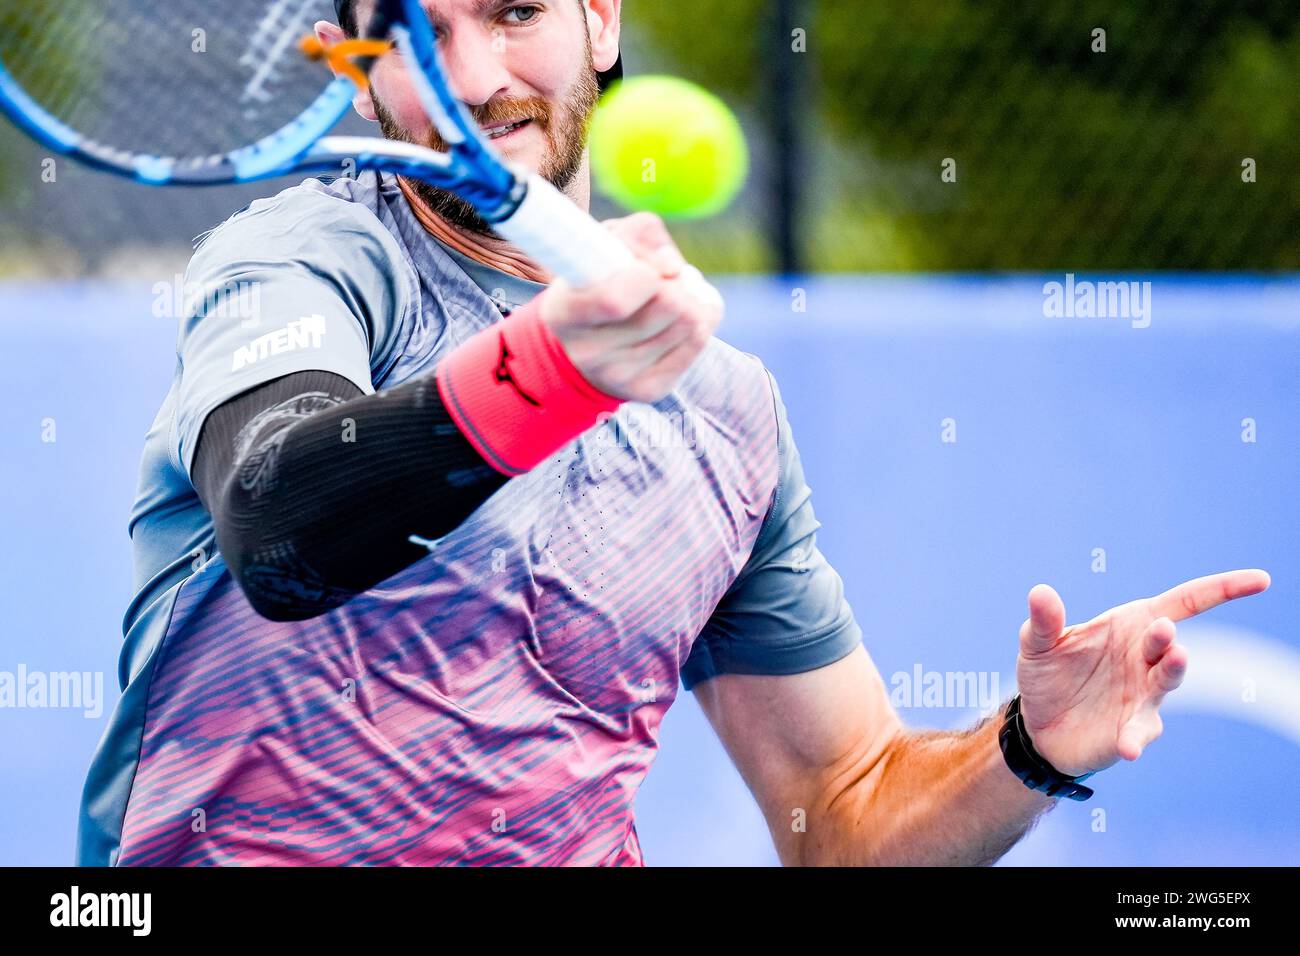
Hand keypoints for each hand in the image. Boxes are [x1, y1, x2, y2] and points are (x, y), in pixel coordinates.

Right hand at [537, 212, 722, 403]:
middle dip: (676, 284)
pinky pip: (697, 344)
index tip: (645, 269)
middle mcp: (587, 352)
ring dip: (691, 301)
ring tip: (671, 298)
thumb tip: (672, 267)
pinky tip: (679, 319)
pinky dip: (700, 323)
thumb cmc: (596, 280)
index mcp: (564, 313)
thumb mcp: (602, 244)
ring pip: (691, 324)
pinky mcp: (648, 390)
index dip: (646, 274)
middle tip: (663, 282)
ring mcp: (619, 377)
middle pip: (670, 306)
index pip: (616, 300)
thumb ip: (637, 235)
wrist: (583, 344)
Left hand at [1015, 569, 1270, 776]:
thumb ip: (1043, 621)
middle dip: (1167, 638)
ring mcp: (1143, 696)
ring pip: (1166, 683)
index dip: (1223, 590)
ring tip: (1174, 659)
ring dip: (1172, 673)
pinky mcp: (1131, 730)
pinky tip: (1130, 747)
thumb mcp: (1037, 645)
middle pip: (1170, 644)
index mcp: (1131, 626)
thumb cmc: (1048, 674)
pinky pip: (1140, 733)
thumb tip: (1040, 593)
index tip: (1260, 581)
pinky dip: (1137, 738)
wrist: (1038, 725)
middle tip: (1163, 631)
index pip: (1184, 603)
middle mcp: (1146, 659)